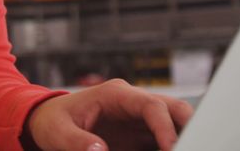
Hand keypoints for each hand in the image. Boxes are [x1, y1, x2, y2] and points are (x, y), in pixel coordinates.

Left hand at [25, 79, 194, 150]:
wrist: (48, 121)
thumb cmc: (52, 122)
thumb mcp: (57, 132)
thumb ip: (76, 142)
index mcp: (116, 94)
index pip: (152, 105)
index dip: (166, 128)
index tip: (172, 150)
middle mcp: (133, 102)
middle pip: (173, 108)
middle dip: (189, 127)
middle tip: (192, 148)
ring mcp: (138, 118)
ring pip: (173, 123)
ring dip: (182, 138)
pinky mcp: (138, 134)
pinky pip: (161, 140)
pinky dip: (168, 148)